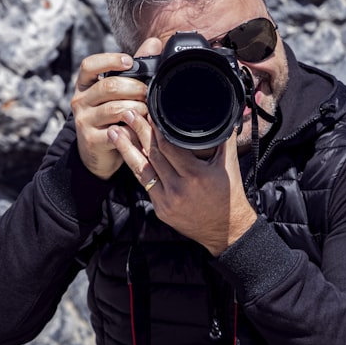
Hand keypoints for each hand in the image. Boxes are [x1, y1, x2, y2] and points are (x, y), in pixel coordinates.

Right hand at [70, 39, 161, 179]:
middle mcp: (79, 100)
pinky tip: (140, 129)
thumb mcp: (118, 92)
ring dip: (138, 109)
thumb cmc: (111, 117)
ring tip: (147, 111)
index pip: (89, 65)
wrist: (96, 153)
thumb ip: (135, 69)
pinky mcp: (91, 140)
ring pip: (115, 109)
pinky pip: (118, 132)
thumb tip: (154, 43)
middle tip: (148, 93)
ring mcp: (83, 120)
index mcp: (85, 85)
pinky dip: (133, 130)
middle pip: (109, 86)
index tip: (129, 61)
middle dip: (135, 88)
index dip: (110, 60)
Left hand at [108, 107, 257, 255]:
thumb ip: (225, 139)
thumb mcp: (229, 165)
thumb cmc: (230, 197)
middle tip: (127, 113)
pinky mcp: (160, 209)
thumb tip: (225, 115)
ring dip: (126, 148)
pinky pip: (145, 184)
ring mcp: (167, 201)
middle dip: (138, 131)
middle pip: (152, 154)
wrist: (226, 231)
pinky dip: (137, 167)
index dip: (157, 128)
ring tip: (115, 131)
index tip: (150, 112)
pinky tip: (128, 154)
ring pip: (141, 169)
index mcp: (196, 176)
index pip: (169, 146)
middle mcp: (178, 189)